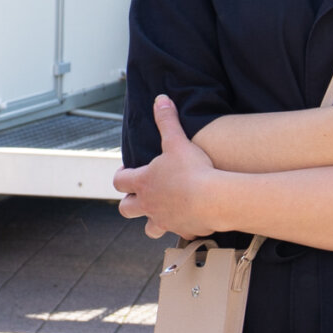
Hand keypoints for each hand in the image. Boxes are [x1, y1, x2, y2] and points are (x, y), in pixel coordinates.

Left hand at [113, 96, 224, 237]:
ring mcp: (164, 220)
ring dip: (152, 223)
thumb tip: (160, 100)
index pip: (119, 182)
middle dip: (129, 204)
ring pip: (149, 229)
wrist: (213, 199)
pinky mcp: (183, 230)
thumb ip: (167, 120)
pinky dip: (184, 227)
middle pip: (126, 209)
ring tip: (162, 214)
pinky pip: (180, 233)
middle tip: (139, 196)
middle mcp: (149, 205)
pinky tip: (192, 220)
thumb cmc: (192, 170)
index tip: (127, 171)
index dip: (121, 176)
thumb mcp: (177, 140)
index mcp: (143, 183)